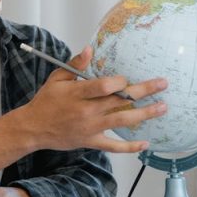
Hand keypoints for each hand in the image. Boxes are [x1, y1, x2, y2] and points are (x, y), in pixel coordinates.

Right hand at [22, 46, 167, 152]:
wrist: (33, 128)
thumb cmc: (46, 101)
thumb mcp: (57, 78)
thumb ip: (75, 65)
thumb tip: (89, 49)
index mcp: (78, 94)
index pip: (104, 87)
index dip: (119, 82)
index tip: (127, 78)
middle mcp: (87, 111)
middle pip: (120, 100)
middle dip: (144, 91)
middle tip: (162, 84)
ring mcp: (91, 128)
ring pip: (122, 121)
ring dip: (145, 114)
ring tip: (162, 107)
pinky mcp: (91, 141)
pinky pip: (114, 146)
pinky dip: (130, 147)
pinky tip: (146, 143)